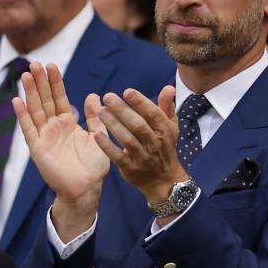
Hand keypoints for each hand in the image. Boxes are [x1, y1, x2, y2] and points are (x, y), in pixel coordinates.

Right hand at [12, 64, 108, 237]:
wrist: (87, 187)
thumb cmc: (94, 165)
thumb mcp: (98, 136)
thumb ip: (95, 117)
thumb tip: (93, 95)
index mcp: (68, 123)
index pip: (59, 98)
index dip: (55, 83)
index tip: (51, 65)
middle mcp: (54, 127)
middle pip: (45, 100)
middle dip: (40, 82)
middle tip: (35, 63)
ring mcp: (44, 136)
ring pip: (36, 110)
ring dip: (30, 93)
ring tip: (26, 75)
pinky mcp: (38, 148)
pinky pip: (29, 129)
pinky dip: (23, 115)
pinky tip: (17, 101)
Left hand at [88, 86, 187, 209]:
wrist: (164, 179)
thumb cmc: (164, 148)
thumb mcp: (169, 128)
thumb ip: (166, 107)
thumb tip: (168, 87)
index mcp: (165, 131)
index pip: (154, 114)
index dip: (141, 102)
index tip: (127, 91)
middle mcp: (156, 143)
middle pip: (138, 125)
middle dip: (123, 110)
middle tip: (108, 97)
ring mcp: (143, 157)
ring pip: (128, 139)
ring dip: (113, 125)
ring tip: (101, 111)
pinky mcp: (131, 168)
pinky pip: (118, 156)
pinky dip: (108, 146)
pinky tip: (97, 135)